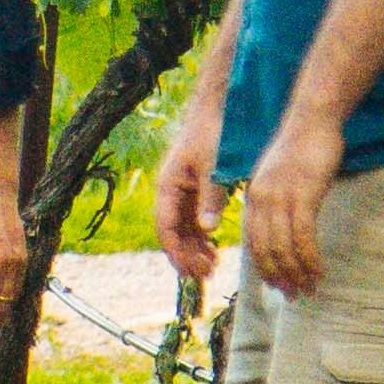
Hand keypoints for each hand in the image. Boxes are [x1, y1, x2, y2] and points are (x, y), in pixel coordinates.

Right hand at [154, 117, 221, 288]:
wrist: (218, 109)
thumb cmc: (212, 133)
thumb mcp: (213, 167)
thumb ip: (210, 198)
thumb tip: (206, 230)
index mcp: (167, 186)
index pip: (165, 227)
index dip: (176, 252)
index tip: (190, 271)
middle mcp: (171, 192)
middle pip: (173, 233)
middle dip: (186, 256)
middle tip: (206, 275)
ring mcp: (182, 192)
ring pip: (183, 230)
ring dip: (194, 250)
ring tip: (212, 267)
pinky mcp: (195, 191)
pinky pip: (193, 221)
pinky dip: (202, 237)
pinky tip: (213, 249)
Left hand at [240, 117, 346, 297]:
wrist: (311, 119)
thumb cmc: (301, 147)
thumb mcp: (279, 177)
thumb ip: (276, 202)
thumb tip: (284, 229)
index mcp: (254, 198)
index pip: (254, 242)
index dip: (265, 268)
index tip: (279, 286)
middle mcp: (261, 201)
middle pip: (266, 250)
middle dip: (281, 277)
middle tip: (296, 295)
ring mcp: (281, 198)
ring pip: (284, 248)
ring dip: (298, 273)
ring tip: (311, 288)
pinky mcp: (303, 195)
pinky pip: (303, 237)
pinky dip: (310, 258)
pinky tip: (319, 269)